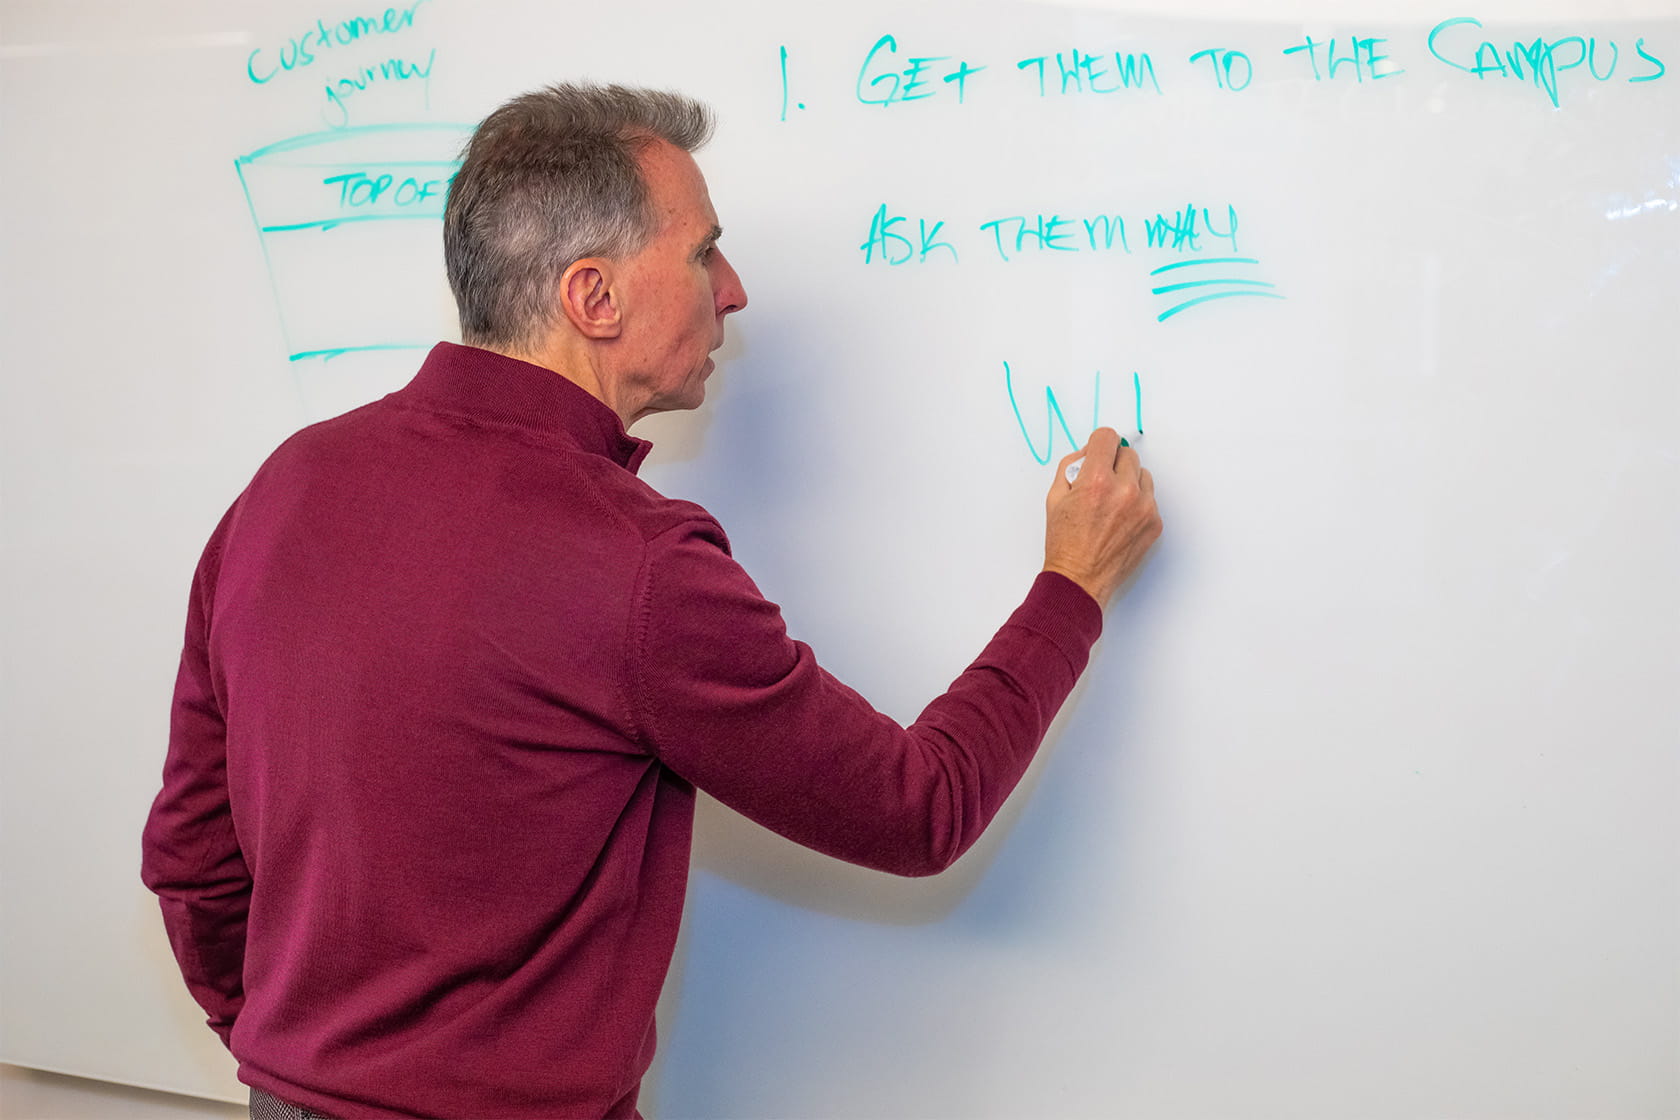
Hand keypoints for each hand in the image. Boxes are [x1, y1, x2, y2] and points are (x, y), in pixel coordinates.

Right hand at [1043, 429, 1161, 607]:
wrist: (1080, 580)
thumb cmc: (1064, 542)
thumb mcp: (1054, 497)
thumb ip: (1071, 466)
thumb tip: (1088, 452)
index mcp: (1096, 480)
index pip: (1107, 437)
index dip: (1098, 443)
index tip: (1096, 452)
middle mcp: (1124, 490)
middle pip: (1128, 454)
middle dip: (1113, 463)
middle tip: (1100, 482)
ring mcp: (1144, 508)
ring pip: (1142, 475)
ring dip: (1128, 481)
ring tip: (1111, 503)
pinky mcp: (1154, 523)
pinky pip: (1150, 498)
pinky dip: (1137, 503)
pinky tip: (1120, 520)